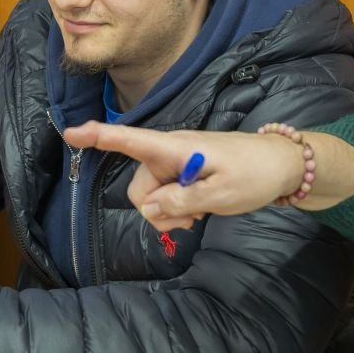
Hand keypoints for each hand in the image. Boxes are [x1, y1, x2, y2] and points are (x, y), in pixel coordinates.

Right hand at [63, 121, 304, 229]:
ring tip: (201, 212)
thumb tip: (148, 208)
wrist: (283, 165)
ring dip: (170, 212)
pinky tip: (199, 210)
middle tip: (191, 220)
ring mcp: (176, 164)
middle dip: (157, 210)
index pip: (130, 140)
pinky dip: (177, 209)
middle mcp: (169, 153)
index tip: (71, 132)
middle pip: (139, 188)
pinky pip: (166, 196)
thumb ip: (181, 202)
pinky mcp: (184, 174)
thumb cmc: (255, 173)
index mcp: (175, 148)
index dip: (99, 136)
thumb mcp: (221, 194)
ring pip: (151, 197)